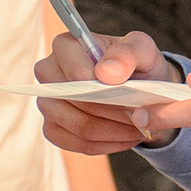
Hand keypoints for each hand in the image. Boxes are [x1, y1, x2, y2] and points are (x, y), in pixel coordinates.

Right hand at [33, 27, 183, 155]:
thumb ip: (128, 53)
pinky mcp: (53, 128)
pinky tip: (126, 137)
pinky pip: (78, 144)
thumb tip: (106, 73)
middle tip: (140, 115)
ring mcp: (47, 102)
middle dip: (113, 112)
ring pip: (79, 127)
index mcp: (66, 46)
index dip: (104, 90)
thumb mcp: (143, 50)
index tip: (132, 95)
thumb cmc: (137, 64)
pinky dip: (107, 144)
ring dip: (114, 131)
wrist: (140, 87)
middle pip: (77, 102)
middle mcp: (48, 73)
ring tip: (138, 127)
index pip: (77, 75)